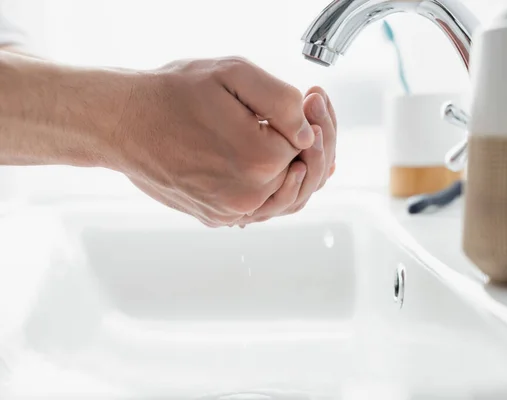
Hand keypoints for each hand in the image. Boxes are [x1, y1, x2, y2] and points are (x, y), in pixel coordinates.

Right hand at [111, 57, 318, 227]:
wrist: (123, 122)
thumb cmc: (172, 95)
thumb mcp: (233, 75)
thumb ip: (283, 102)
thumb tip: (307, 132)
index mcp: (260, 160)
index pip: (309, 145)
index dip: (311, 121)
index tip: (308, 102)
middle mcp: (248, 196)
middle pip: (302, 176)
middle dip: (308, 147)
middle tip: (304, 119)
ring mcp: (230, 212)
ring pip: (284, 196)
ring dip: (293, 170)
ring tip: (284, 139)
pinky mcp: (216, 217)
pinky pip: (259, 207)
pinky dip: (271, 187)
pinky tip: (267, 163)